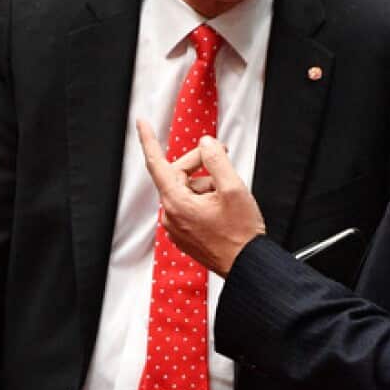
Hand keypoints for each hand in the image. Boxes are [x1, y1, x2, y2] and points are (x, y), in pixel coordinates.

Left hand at [137, 120, 265, 274]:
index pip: (157, 163)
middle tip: (222, 155)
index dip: (148, 140)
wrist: (247, 266)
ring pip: (186, 190)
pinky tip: (223, 205)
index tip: (141, 123)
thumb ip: (216, 160)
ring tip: (229, 192)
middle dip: (199, 163)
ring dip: (207, 183)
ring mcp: (177, 227)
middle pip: (178, 175)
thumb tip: (205, 144)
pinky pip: (190, 206)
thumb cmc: (241, 233)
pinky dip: (205, 198)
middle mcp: (172, 216)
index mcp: (177, 203)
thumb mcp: (233, 188)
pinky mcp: (186, 234)